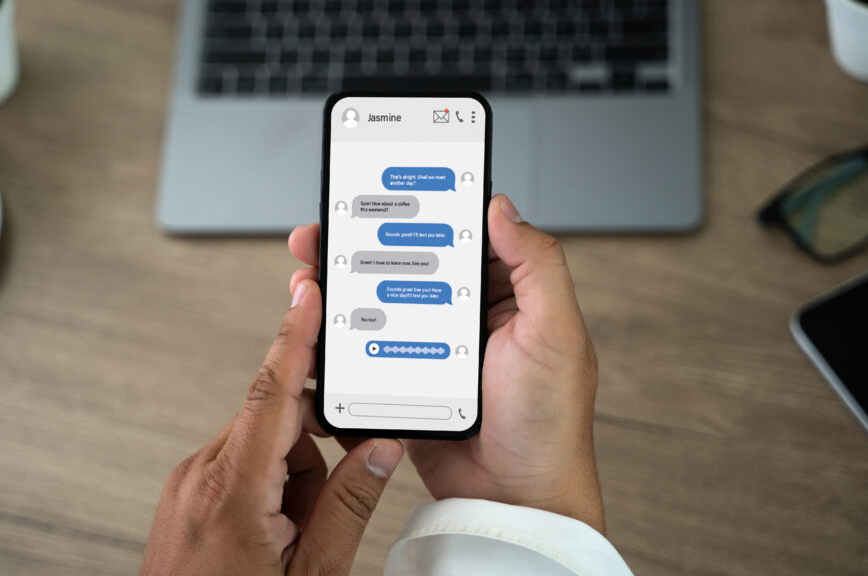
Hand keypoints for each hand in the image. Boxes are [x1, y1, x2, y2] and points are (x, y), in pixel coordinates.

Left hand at [140, 280, 404, 575]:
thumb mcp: (315, 572)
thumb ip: (350, 502)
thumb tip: (379, 448)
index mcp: (234, 489)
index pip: (273, 392)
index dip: (295, 336)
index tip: (308, 293)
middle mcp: (202, 475)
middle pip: (278, 424)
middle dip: (312, 456)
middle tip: (317, 515)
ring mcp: (189, 485)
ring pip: (263, 447)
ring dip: (292, 480)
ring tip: (291, 542)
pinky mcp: (186, 495)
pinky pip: (241, 466)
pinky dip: (270, 489)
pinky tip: (274, 537)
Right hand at [287, 194, 603, 532]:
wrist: (515, 497)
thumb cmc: (550, 422)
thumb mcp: (557, 334)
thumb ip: (538, 265)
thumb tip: (502, 208)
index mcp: (507, 294)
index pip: (458, 236)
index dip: (420, 211)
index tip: (382, 192)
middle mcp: (468, 316)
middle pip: (407, 266)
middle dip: (362, 246)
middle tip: (324, 235)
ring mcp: (434, 349)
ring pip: (382, 306)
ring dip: (344, 289)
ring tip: (310, 278)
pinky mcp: (409, 381)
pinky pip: (370, 352)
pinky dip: (342, 339)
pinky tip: (318, 329)